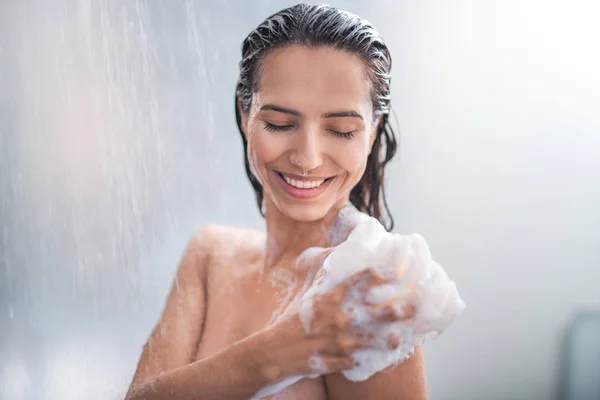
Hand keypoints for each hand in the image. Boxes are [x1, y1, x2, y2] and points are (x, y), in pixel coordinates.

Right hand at [258, 263, 415, 380]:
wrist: (275, 351)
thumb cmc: (293, 317)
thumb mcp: (308, 290)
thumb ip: (324, 269)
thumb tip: (339, 249)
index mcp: (329, 296)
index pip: (359, 280)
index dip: (379, 274)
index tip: (393, 272)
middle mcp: (336, 317)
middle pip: (375, 312)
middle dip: (397, 309)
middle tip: (412, 306)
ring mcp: (336, 341)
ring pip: (371, 340)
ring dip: (388, 339)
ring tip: (399, 336)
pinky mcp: (335, 361)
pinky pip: (357, 361)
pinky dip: (368, 360)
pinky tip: (381, 358)